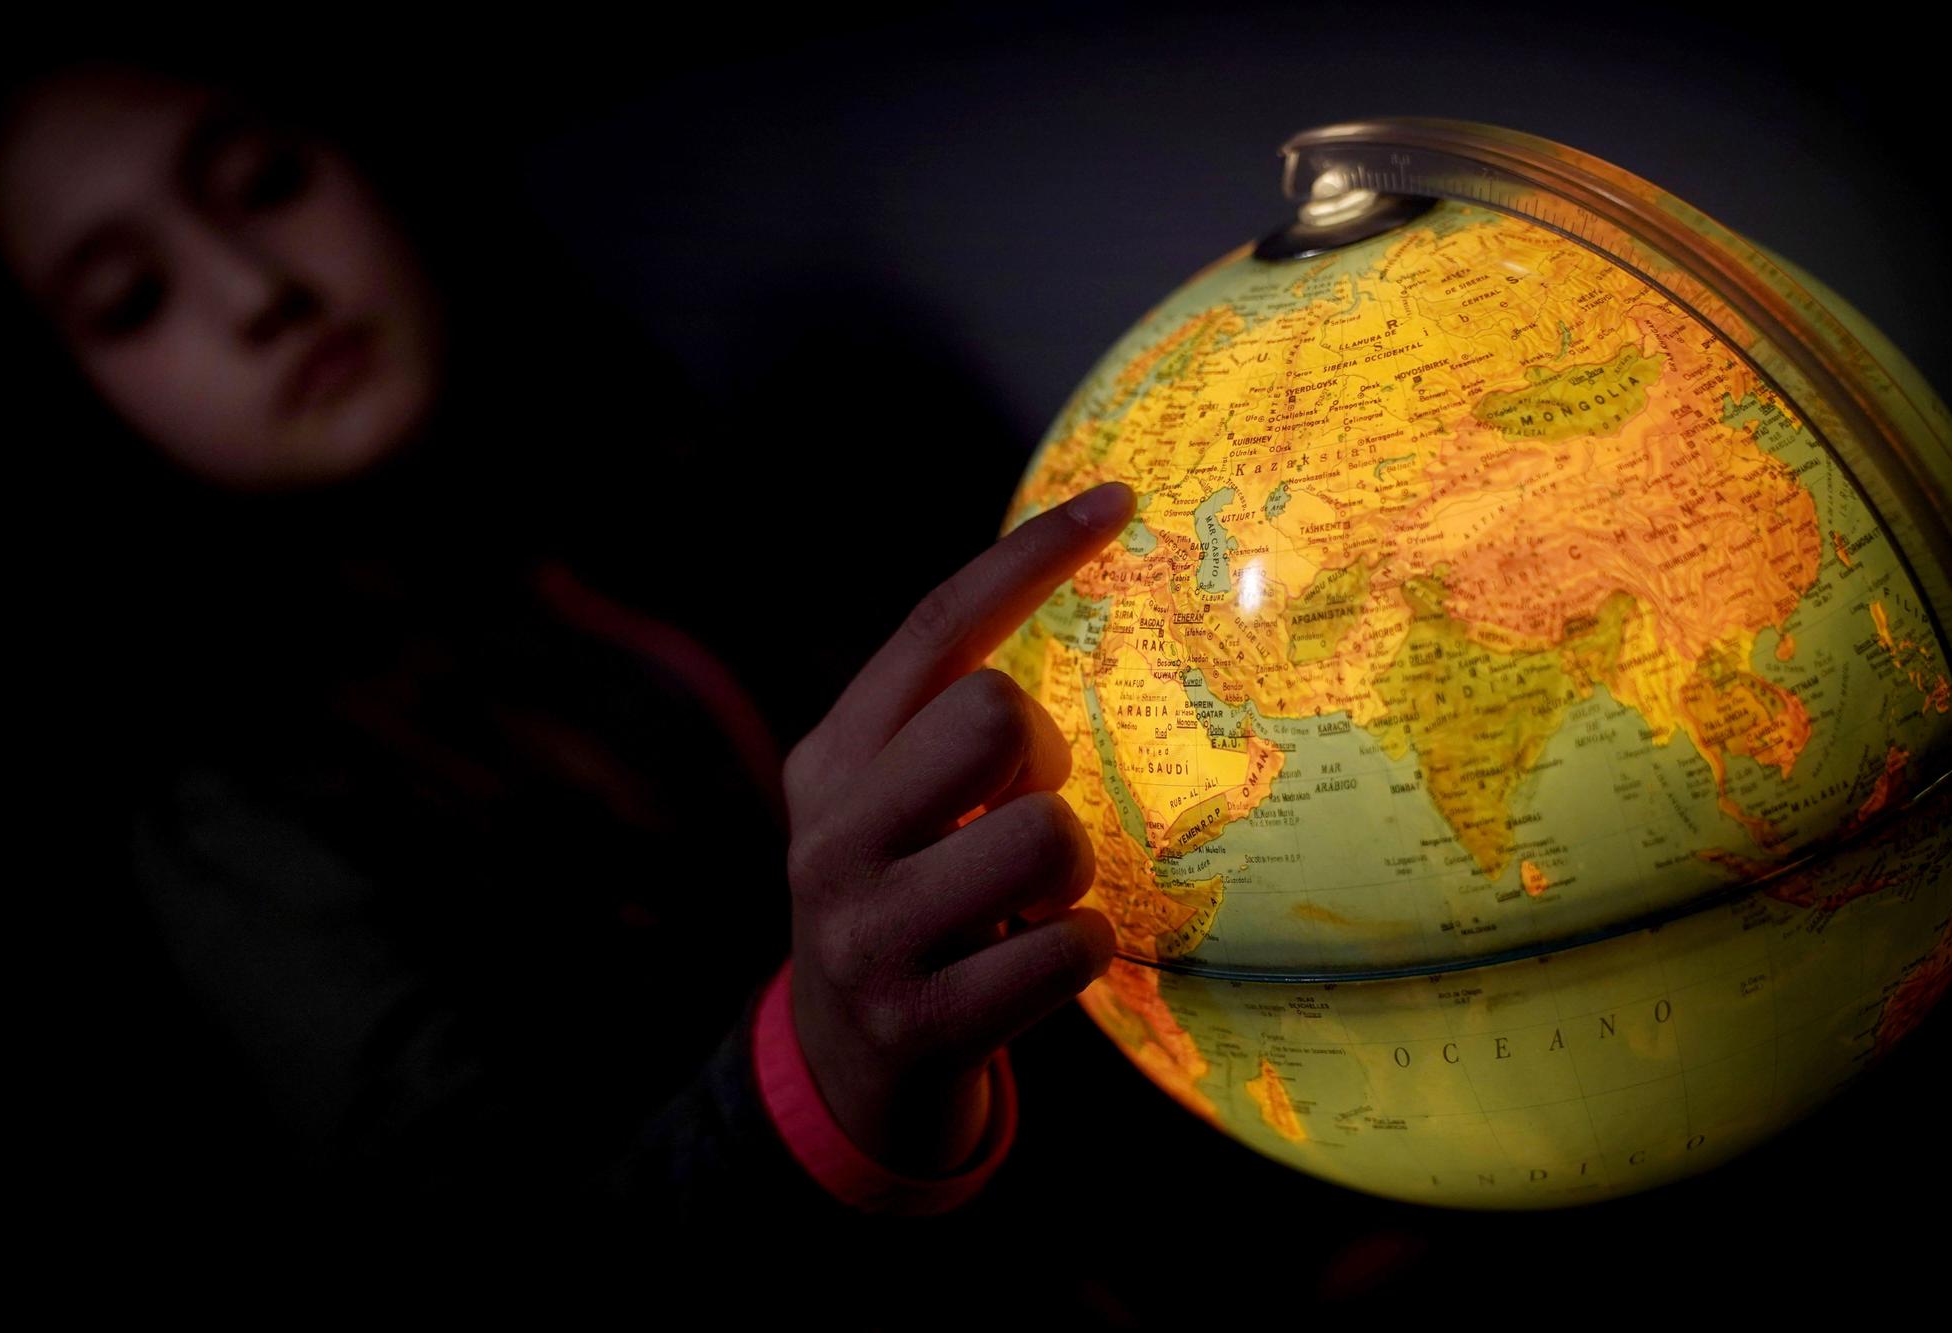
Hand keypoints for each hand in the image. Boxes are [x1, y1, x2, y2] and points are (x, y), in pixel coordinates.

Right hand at [782, 481, 1134, 1175]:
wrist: (842, 1080)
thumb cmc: (907, 912)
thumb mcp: (889, 809)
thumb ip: (939, 732)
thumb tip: (1072, 605)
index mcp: (830, 760)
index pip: (934, 626)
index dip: (1030, 558)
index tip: (1121, 502)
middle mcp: (830, 834)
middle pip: (993, 713)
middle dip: (1044, 760)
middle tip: (1022, 810)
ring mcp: (867, 933)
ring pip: (1045, 834)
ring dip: (1073, 870)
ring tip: (1031, 901)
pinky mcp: (920, 1022)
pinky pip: (1070, 946)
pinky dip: (1082, 950)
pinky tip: (1036, 967)